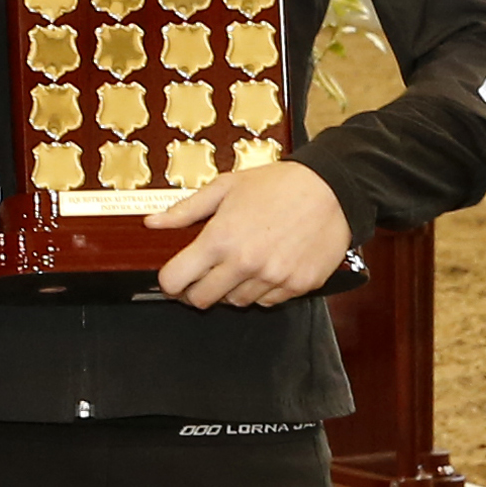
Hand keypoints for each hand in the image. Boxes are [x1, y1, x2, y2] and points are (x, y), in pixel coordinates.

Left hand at [146, 156, 353, 307]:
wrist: (332, 188)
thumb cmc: (278, 184)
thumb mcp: (225, 187)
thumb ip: (185, 210)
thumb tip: (153, 223)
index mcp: (221, 238)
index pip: (176, 280)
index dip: (169, 282)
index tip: (173, 279)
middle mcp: (245, 263)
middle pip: (202, 300)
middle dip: (196, 291)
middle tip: (202, 277)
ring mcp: (273, 278)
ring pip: (237, 302)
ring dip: (232, 289)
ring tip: (242, 264)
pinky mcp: (298, 286)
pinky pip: (268, 301)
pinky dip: (262, 290)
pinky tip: (267, 267)